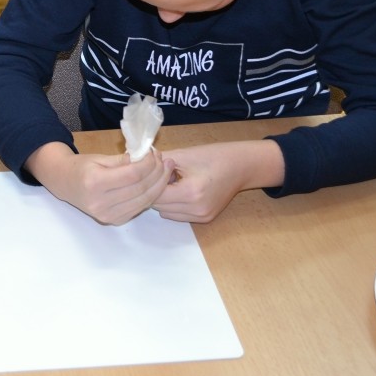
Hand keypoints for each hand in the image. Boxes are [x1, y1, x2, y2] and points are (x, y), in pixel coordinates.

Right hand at [26, 142, 173, 224]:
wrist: (65, 183)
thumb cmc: (82, 166)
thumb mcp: (100, 157)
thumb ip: (124, 160)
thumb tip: (148, 158)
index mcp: (94, 183)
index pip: (132, 175)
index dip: (149, 164)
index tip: (155, 153)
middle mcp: (100, 203)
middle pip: (141, 189)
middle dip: (158, 174)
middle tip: (166, 161)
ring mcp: (107, 215)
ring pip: (144, 201)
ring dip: (159, 185)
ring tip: (166, 171)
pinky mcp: (113, 221)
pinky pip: (139, 208)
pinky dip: (151, 195)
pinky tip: (156, 184)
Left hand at [151, 140, 284, 222]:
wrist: (241, 166)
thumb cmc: (213, 156)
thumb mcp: (182, 155)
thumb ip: (157, 163)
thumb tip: (135, 166)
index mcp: (191, 192)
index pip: (155, 194)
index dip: (148, 182)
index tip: (145, 171)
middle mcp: (197, 209)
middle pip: (158, 206)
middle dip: (153, 190)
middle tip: (157, 175)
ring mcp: (202, 217)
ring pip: (166, 213)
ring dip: (162, 199)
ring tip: (171, 182)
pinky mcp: (205, 219)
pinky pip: (177, 215)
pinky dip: (173, 204)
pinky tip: (179, 190)